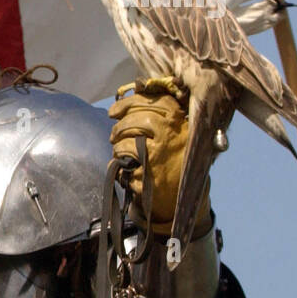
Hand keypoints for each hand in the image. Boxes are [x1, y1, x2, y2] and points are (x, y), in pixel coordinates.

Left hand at [108, 88, 210, 234]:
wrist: (179, 201)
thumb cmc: (175, 164)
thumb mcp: (177, 138)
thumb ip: (161, 118)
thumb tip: (132, 96)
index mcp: (182, 125)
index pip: (156, 102)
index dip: (130, 102)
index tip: (114, 109)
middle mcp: (173, 137)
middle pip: (140, 116)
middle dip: (121, 123)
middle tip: (114, 132)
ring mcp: (160, 156)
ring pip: (129, 136)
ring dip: (118, 142)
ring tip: (119, 148)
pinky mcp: (147, 173)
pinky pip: (123, 158)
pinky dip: (118, 159)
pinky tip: (123, 165)